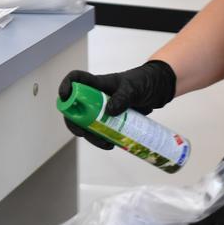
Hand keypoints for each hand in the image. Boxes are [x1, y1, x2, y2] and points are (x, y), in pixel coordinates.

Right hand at [58, 60, 176, 149]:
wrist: (158, 89)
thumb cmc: (144, 82)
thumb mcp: (134, 88)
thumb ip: (122, 98)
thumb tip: (109, 112)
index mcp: (98, 84)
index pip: (76, 80)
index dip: (66, 86)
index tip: (65, 97)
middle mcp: (97, 96)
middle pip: (76, 108)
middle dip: (75, 122)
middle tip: (81, 133)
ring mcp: (103, 109)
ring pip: (87, 123)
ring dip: (91, 136)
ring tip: (104, 144)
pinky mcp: (112, 119)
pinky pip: (101, 131)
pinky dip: (103, 139)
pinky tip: (111, 144)